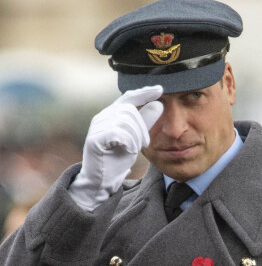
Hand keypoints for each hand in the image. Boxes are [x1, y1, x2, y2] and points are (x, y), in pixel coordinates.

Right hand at [68, 85, 163, 210]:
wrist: (102, 180)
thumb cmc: (118, 158)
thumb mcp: (137, 138)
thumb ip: (146, 121)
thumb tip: (158, 104)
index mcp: (112, 114)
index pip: (128, 97)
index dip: (144, 92)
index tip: (160, 89)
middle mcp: (102, 117)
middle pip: (129, 110)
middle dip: (142, 127)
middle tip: (145, 143)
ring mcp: (97, 127)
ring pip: (125, 121)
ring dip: (136, 137)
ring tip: (134, 149)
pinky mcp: (94, 139)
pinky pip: (118, 132)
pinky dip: (128, 142)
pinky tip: (128, 150)